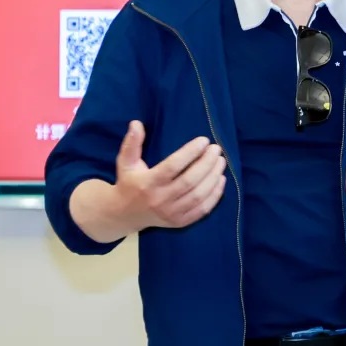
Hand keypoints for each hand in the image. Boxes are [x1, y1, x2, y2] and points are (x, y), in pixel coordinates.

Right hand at [108, 120, 226, 233]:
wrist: (124, 215)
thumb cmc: (128, 183)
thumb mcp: (125, 162)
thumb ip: (131, 143)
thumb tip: (136, 123)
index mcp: (148, 183)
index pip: (173, 166)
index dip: (190, 152)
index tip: (204, 140)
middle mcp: (160, 199)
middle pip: (189, 181)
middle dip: (207, 163)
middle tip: (216, 149)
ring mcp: (171, 213)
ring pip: (198, 196)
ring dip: (213, 178)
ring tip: (221, 162)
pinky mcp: (179, 222)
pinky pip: (201, 210)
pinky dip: (214, 196)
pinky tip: (220, 180)